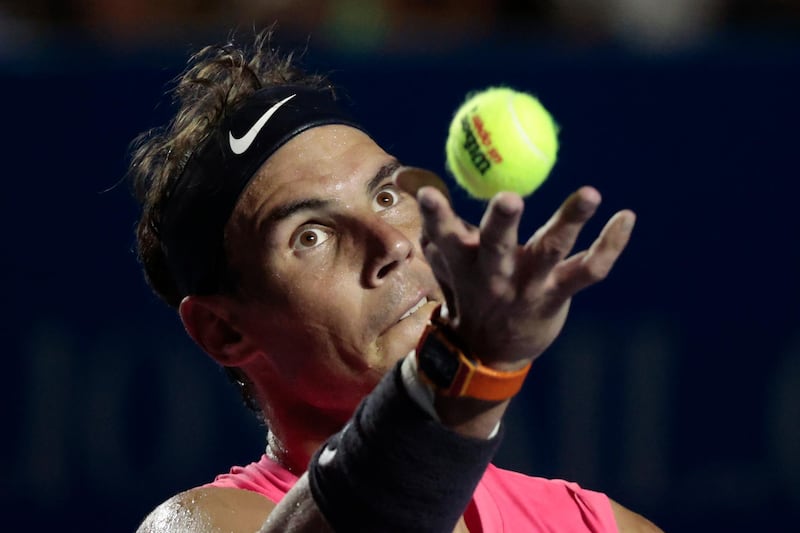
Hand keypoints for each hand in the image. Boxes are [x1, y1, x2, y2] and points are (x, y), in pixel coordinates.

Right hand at [395, 167, 635, 370]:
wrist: (487, 353)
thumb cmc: (468, 293)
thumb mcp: (446, 263)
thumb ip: (437, 225)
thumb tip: (411, 182)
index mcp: (464, 262)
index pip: (445, 236)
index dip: (436, 217)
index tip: (427, 194)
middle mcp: (495, 274)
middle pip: (497, 245)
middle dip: (501, 223)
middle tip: (508, 198)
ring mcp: (529, 286)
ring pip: (551, 250)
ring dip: (569, 221)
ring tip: (591, 192)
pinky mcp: (558, 294)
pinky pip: (590, 269)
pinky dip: (611, 244)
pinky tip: (626, 217)